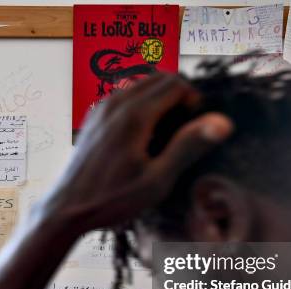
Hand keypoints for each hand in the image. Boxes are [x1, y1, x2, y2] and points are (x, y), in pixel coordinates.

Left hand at [38, 73, 232, 233]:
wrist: (67, 208)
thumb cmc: (113, 199)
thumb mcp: (157, 179)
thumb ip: (188, 146)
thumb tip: (222, 121)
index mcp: (135, 115)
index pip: (176, 84)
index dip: (193, 100)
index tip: (195, 128)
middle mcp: (116, 103)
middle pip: (159, 78)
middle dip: (178, 95)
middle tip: (181, 131)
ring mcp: (101, 107)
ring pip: (141, 84)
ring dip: (159, 99)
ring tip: (163, 135)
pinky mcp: (93, 116)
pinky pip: (124, 96)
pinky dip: (140, 105)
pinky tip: (141, 136)